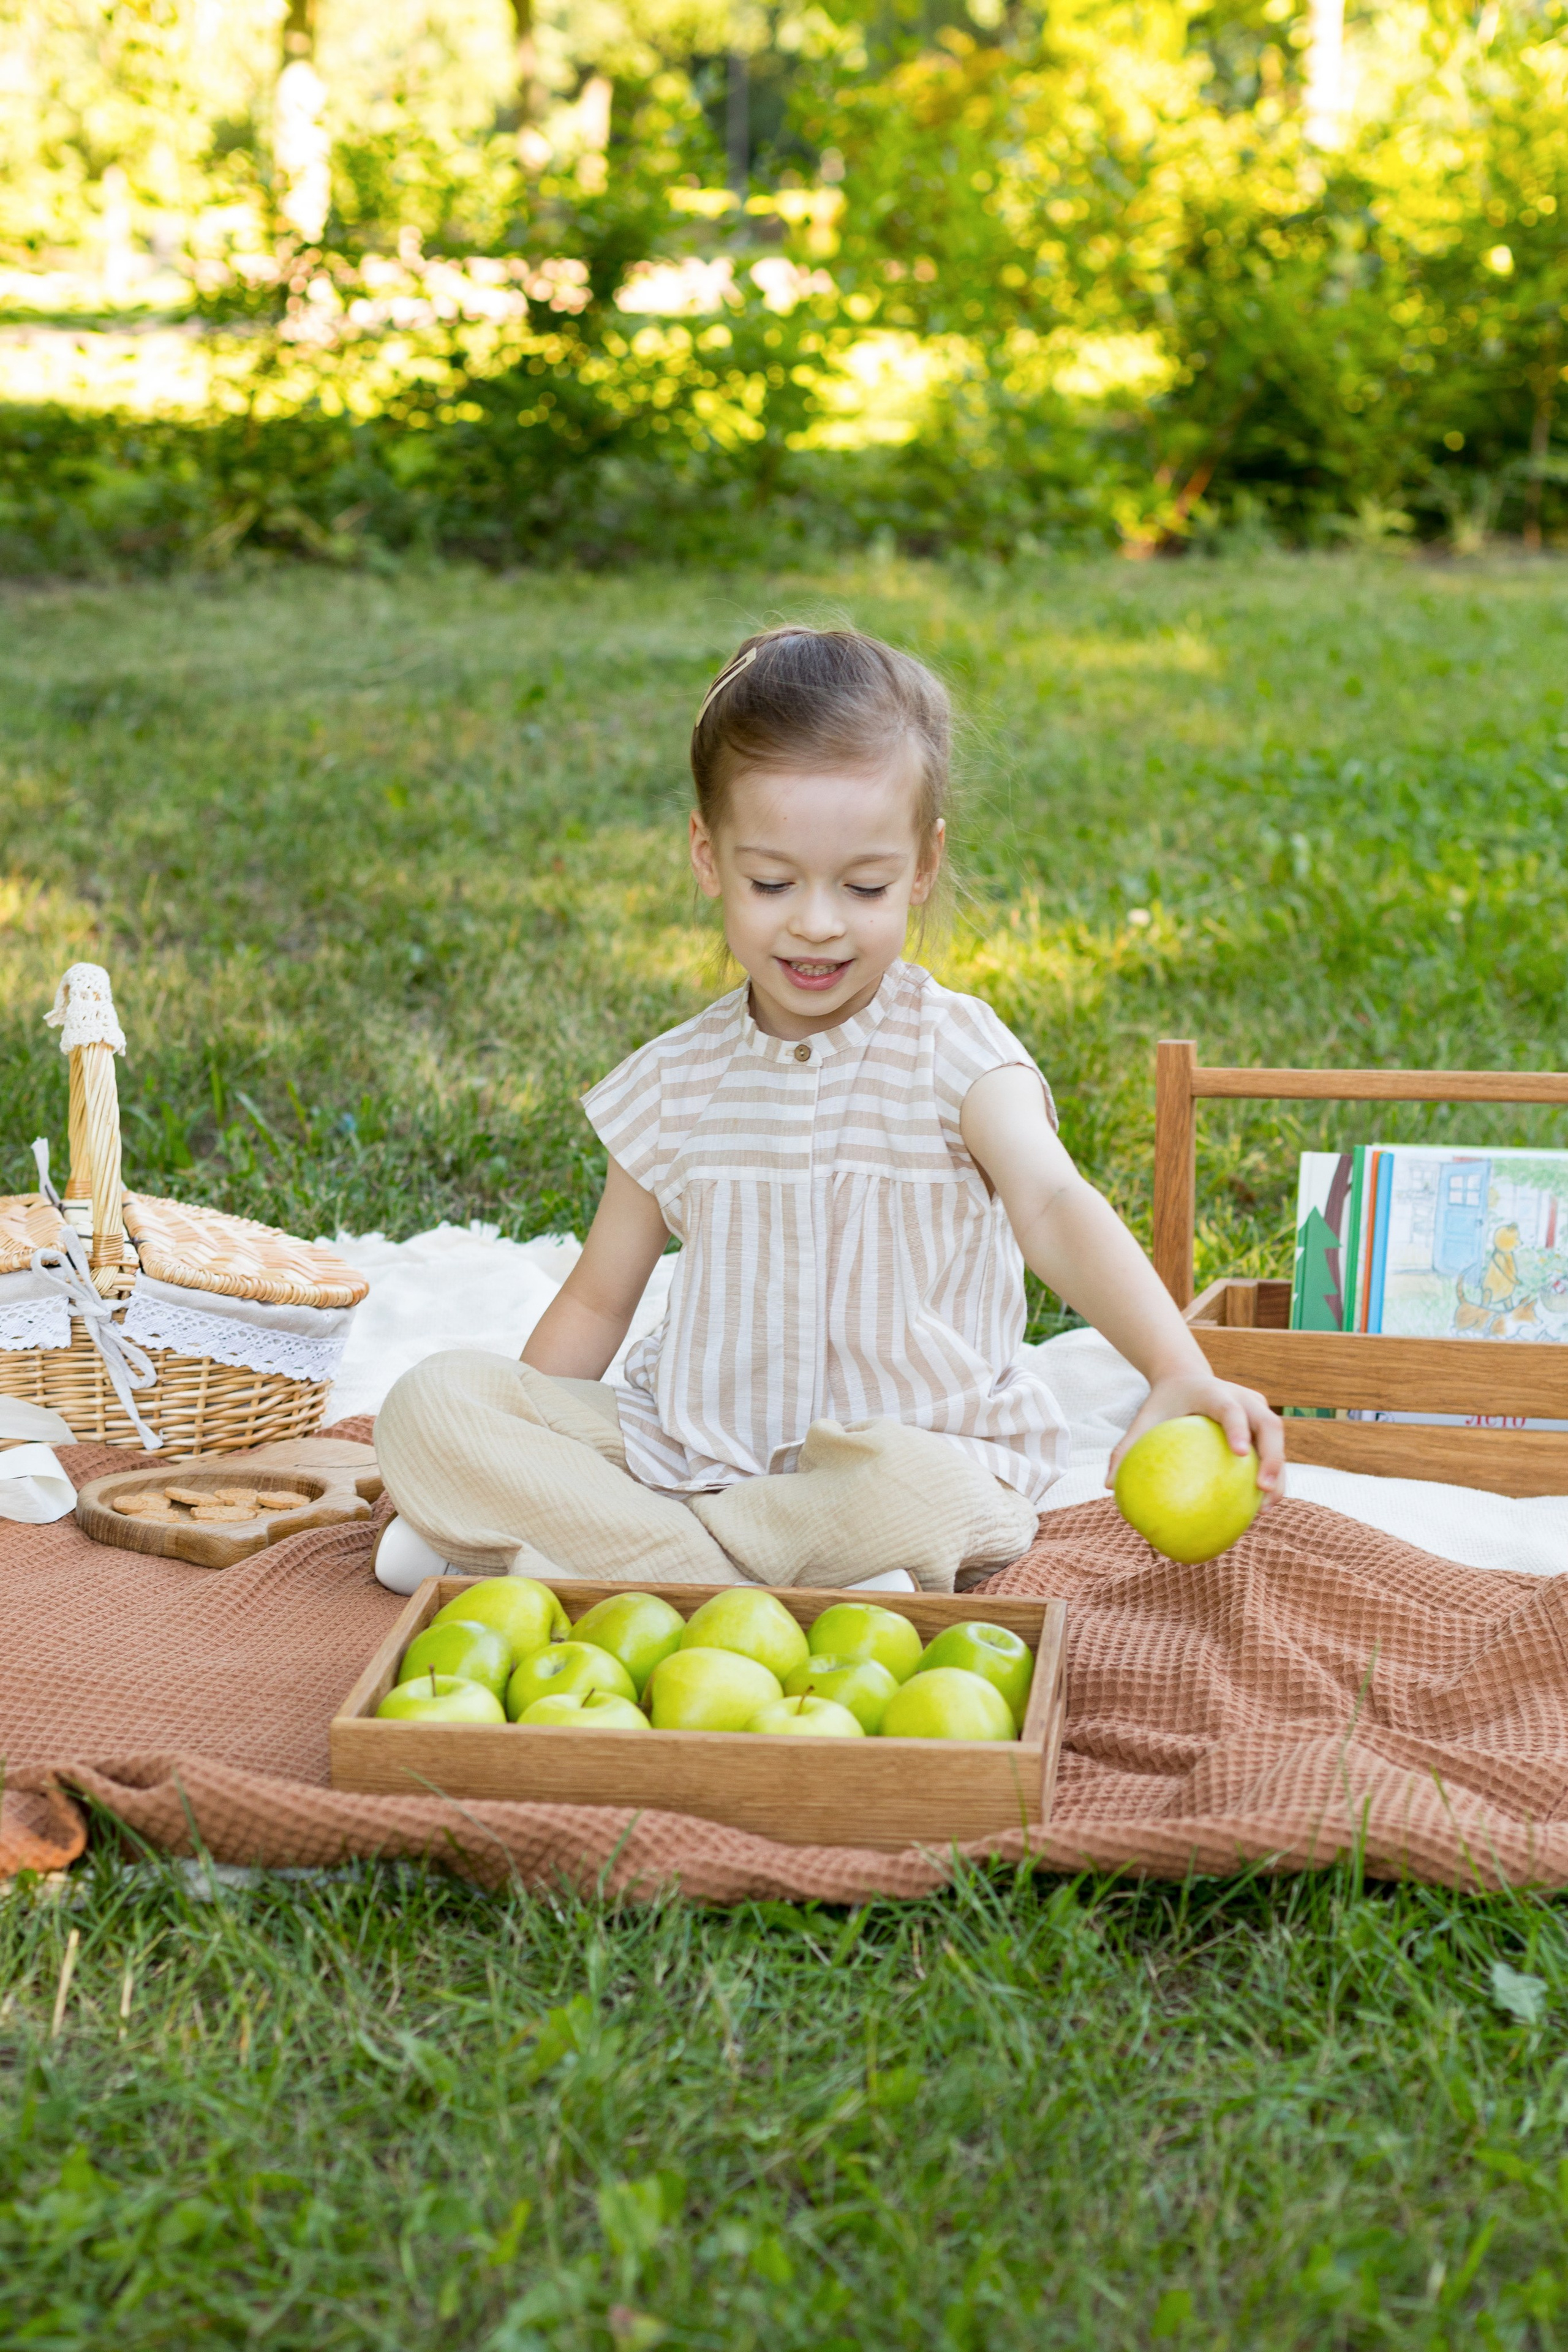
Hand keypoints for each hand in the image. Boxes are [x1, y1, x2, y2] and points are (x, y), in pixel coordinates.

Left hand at [1106, 1371, 1284, 1499]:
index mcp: (1214, 1392)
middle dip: (1272, 1457)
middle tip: (1262, 1489)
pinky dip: (1271, 1474)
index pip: (1231, 1409)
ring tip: (1266, 1507)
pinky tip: (1260, 1506)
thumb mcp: (1144, 1419)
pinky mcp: (1262, 1421)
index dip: (1237, 1429)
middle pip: (1269, 1425)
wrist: (1186, 1378)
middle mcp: (1243, 1397)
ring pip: (1277, 1439)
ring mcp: (1258, 1408)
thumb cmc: (1163, 1402)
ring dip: (1277, 1472)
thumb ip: (1127, 1448)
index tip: (1239, 1454)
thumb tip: (1109, 1485)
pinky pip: (1272, 1449)